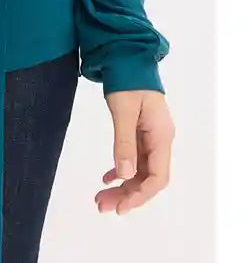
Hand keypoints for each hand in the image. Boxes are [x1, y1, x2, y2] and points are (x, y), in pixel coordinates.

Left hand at [95, 89, 174, 214]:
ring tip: (100, 197)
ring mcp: (150, 136)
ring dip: (122, 185)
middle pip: (147, 177)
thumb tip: (124, 176)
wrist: (126, 55)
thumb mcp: (123, 110)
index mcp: (161, 136)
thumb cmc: (127, 78)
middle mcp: (159, 139)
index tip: (120, 207)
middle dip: (127, 194)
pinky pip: (134, 158)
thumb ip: (124, 142)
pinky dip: (121, 169)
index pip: (157, 177)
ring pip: (139, 170)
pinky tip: (107, 178)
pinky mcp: (140, 131)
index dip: (140, 195)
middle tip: (101, 206)